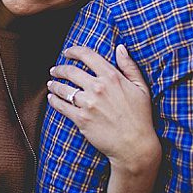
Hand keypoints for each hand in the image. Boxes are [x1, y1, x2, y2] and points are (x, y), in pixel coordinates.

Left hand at [47, 44, 159, 174]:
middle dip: (60, 69)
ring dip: (54, 85)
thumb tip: (120, 47)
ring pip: (63, 88)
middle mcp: (98, 87)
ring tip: (51, 84)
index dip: (74, 51)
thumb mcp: (141, 88)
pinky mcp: (81, 119)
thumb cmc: (140, 117)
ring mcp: (88, 104)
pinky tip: (51, 98)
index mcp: (112, 77)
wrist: (135, 145)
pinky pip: (61, 106)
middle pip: (70, 71)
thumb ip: (129, 66)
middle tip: (55, 70)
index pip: (87, 56)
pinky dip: (53, 101)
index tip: (67, 52)